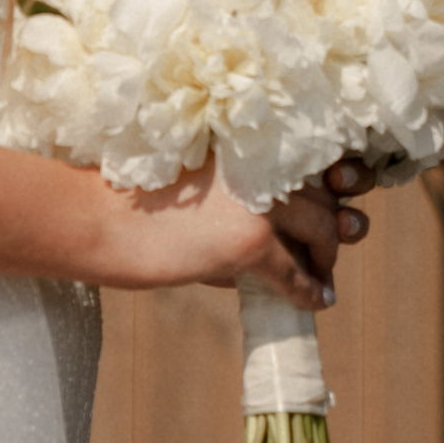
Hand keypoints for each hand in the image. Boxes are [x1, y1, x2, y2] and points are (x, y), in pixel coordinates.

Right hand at [81, 152, 375, 299]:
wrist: (100, 217)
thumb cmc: (136, 201)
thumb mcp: (201, 185)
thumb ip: (242, 203)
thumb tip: (278, 242)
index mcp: (252, 141)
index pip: (317, 156)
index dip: (338, 179)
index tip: (343, 194)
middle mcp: (265, 163)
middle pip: (326, 197)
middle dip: (334, 226)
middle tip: (330, 247)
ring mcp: (263, 202)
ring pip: (324, 232)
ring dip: (327, 258)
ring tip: (322, 276)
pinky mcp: (252, 243)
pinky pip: (297, 274)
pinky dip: (310, 291)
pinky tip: (316, 301)